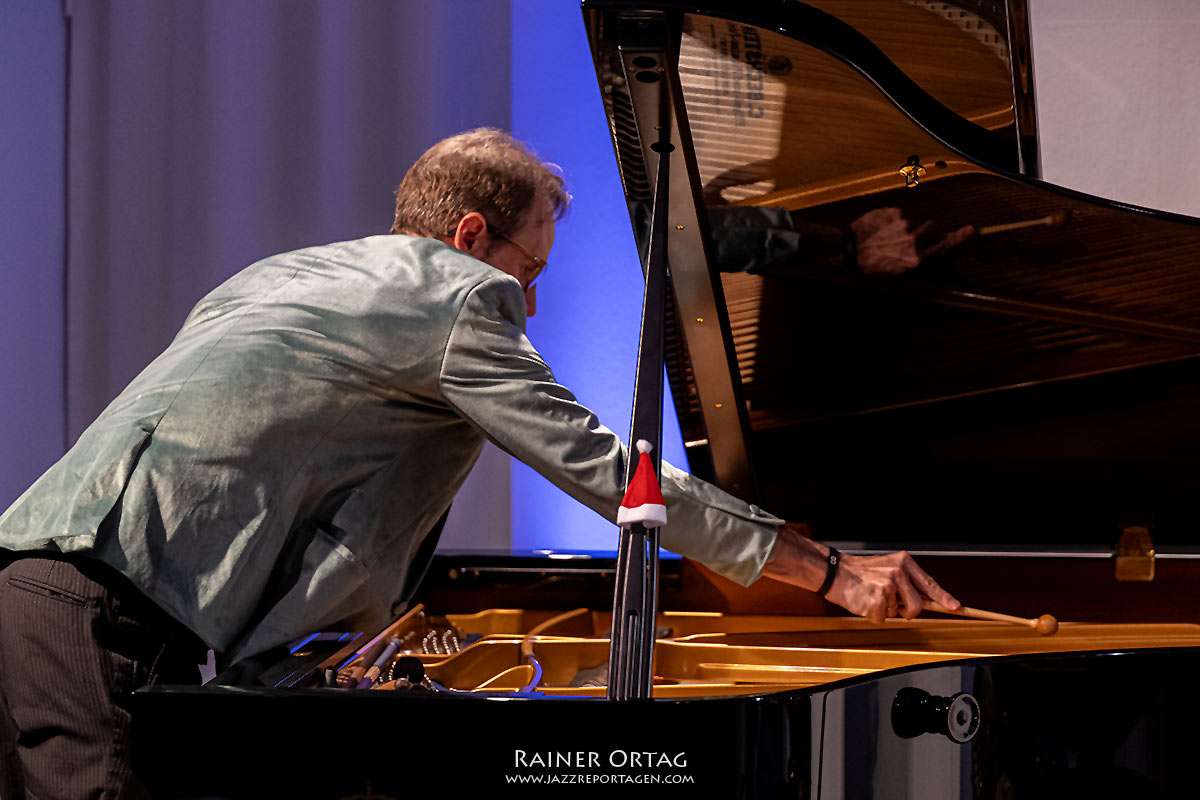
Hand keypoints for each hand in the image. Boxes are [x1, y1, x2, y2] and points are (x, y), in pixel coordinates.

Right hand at [825, 550, 959, 623]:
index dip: (944, 598)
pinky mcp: (877, 600)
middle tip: (891, 602)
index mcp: (903, 563)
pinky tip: (865, 601)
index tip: (956, 607)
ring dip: (888, 611)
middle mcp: (898, 572)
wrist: (836, 573)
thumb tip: (929, 601)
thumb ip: (908, 583)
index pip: (929, 584)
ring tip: (873, 597)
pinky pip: (884, 618)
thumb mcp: (888, 569)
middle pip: (918, 605)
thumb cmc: (862, 574)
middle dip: (907, 610)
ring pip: (901, 613)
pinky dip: (874, 615)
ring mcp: (888, 585)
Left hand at [850, 207, 973, 274]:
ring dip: (908, 224)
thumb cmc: (871, 263)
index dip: (958, 238)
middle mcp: (913, 242)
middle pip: (933, 227)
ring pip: (916, 219)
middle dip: (926, 228)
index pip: (943, 246)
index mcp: (915, 259)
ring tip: (890, 234)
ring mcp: (903, 226)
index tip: (971, 230)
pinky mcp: (894, 213)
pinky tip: (880, 228)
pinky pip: (900, 213)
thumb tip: (929, 245)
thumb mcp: (897, 268)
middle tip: (909, 235)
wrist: (849, 250)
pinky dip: (892, 218)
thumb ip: (915, 256)